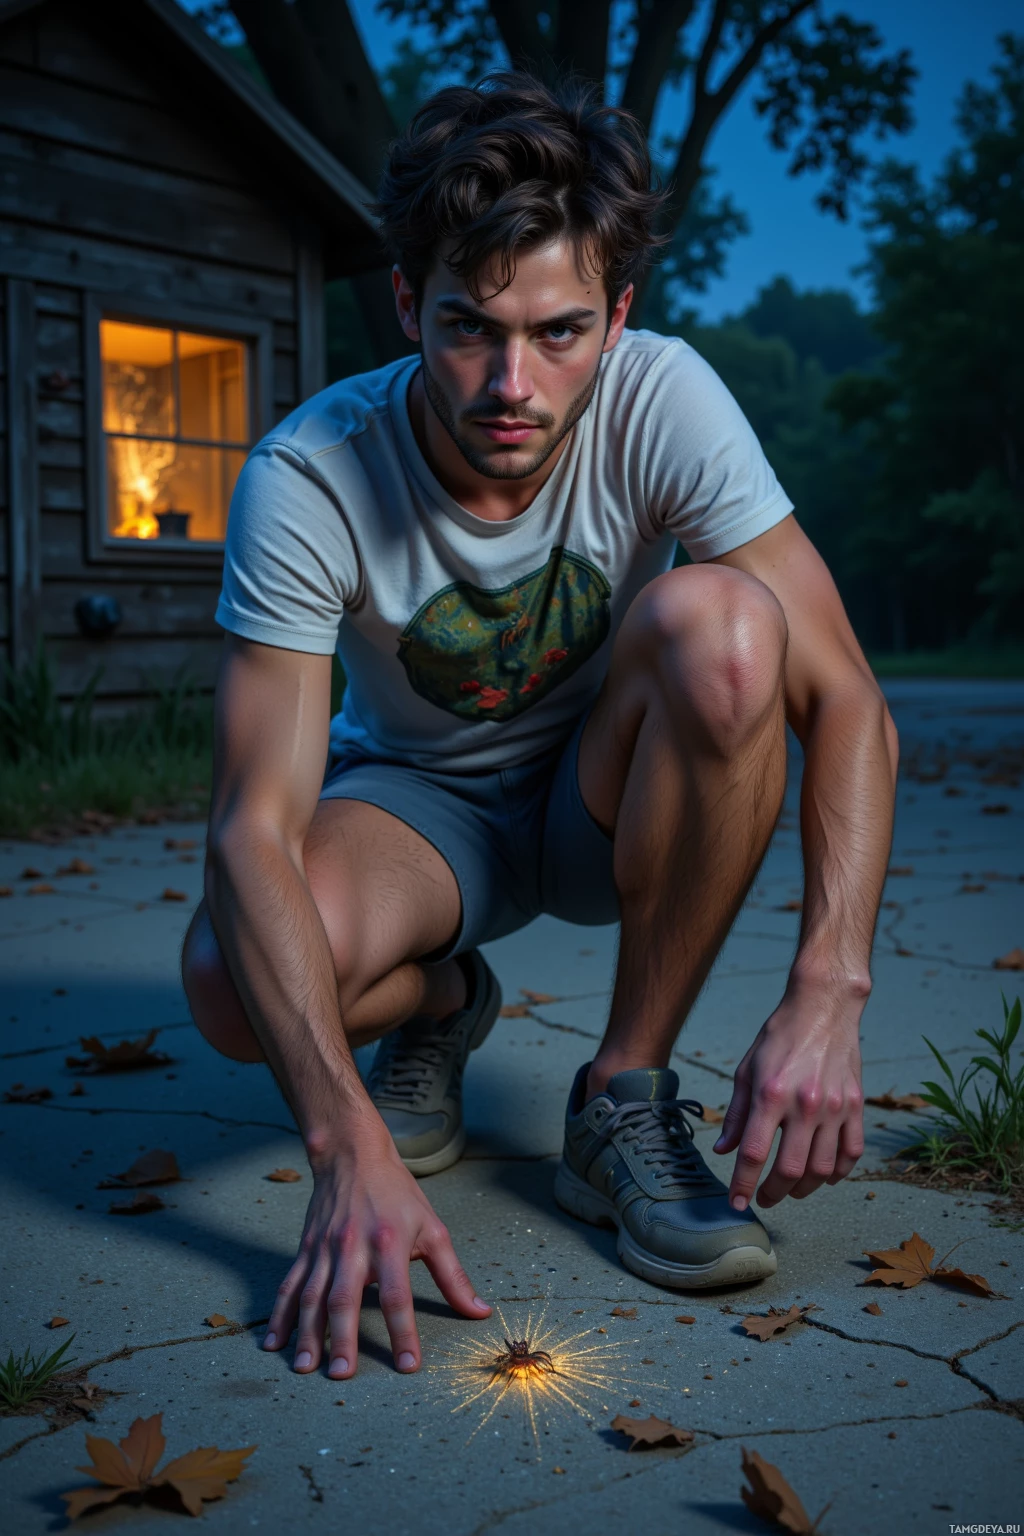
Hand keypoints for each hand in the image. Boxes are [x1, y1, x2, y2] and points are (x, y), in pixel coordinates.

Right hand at [262, 1120, 490, 1376]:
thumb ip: (453, 1275)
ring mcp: (324, 1249)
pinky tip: (273, 1343)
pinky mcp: (305, 1250)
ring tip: (305, 1369)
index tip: (408, 1366)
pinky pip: (288, 1286)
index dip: (403, 1332)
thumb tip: (480, 1312)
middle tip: (341, 1375)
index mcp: (389, 1243)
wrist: (353, 1155)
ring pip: (311, 1296)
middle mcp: (353, 1247)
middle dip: (342, 1338)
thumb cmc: (397, 1194)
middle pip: (345, 1299)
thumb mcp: (432, 1228)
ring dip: (306, 1334)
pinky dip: (279, 1316)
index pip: (397, 1295)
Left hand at [711, 981, 865, 1209]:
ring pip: (823, 1170)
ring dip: (804, 1189)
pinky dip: (838, 1173)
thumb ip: (737, 1114)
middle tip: (764, 1199)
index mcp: (771, 1094)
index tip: (737, 1203)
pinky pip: (851, 1153)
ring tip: (790, 1189)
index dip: (743, 1185)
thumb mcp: (747, 1070)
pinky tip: (824, 1176)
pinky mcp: (856, 1105)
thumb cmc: (780, 1036)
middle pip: (791, 1170)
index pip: (754, 1154)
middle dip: (773, 1193)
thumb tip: (724, 1151)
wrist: (823, 1007)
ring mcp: (835, 1107)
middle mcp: (805, 1104)